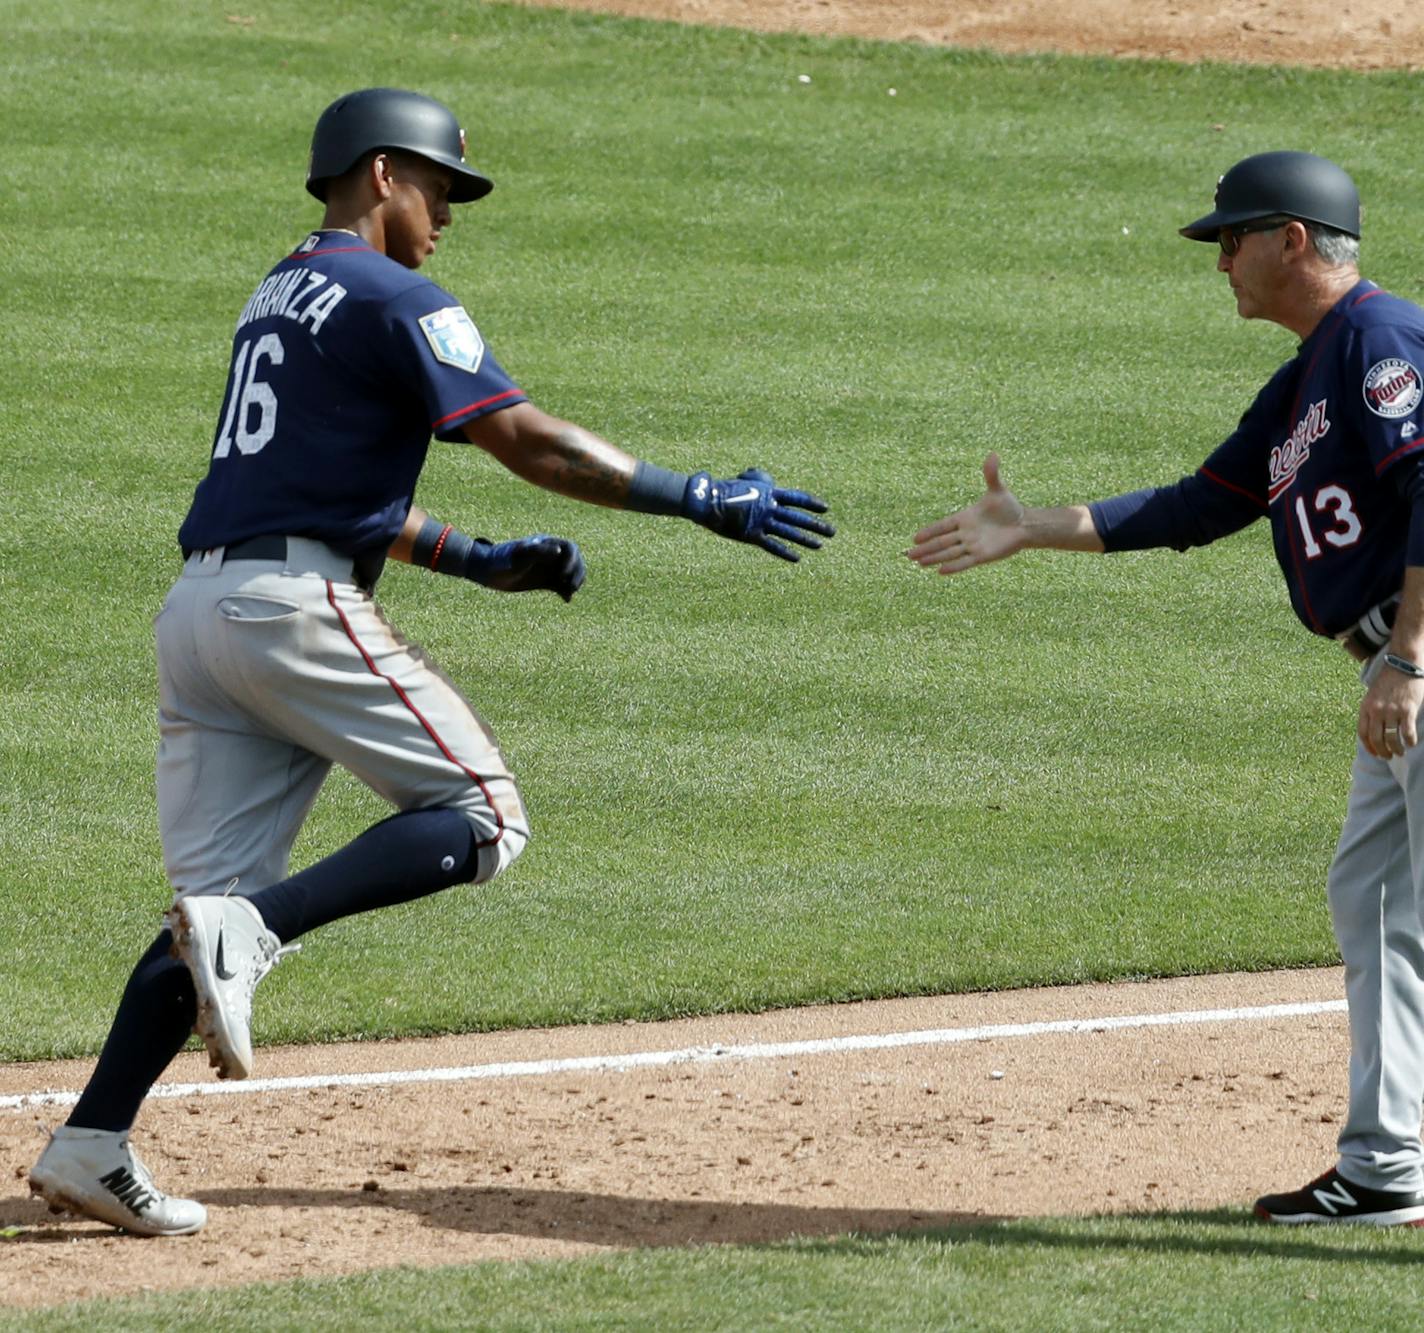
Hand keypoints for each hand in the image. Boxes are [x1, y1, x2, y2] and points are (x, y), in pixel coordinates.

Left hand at [463, 535, 585, 601]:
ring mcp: (547, 568)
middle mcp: (549, 555)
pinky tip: (566, 599)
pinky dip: (566, 592)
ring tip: (570, 592)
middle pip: (574, 561)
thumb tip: (559, 550)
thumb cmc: (500, 560)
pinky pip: (561, 585)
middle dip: (577, 572)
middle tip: (571, 586)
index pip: (569, 548)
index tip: (562, 574)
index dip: (572, 561)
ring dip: (574, 582)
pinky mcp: (544, 581)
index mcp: (545, 544)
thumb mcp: (518, 556)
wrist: (486, 571)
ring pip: (570, 573)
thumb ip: (537, 552)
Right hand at [681, 468, 833, 561]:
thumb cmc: (725, 488)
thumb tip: (770, 483)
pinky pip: (772, 545)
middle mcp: (770, 508)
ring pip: (789, 532)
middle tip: (832, 531)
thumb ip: (762, 480)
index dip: (812, 503)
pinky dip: (785, 552)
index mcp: (769, 493)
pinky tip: (797, 558)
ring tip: (820, 545)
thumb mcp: (746, 479)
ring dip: (806, 539)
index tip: (826, 508)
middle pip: (798, 517)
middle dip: (817, 525)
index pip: (797, 498)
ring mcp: (762, 522)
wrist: (708, 500)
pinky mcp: (752, 535)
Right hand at [907, 453, 1028, 574]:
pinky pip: (965, 562)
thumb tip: (993, 454)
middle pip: (941, 542)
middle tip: (909, 555)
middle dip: (926, 549)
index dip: (930, 531)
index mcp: (964, 518)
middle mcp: (965, 533)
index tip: (916, 538)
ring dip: (935, 558)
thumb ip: (991, 474)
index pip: (943, 525)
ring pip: (949, 553)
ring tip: (919, 563)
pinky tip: (940, 571)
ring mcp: (972, 545)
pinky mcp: (982, 556)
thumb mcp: (998, 490)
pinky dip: (953, 566)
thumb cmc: (1009, 508)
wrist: (1024, 524)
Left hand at [1360, 659, 1423, 758]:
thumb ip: (1372, 710)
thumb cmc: (1390, 679)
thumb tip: (1375, 728)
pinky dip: (1410, 741)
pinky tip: (1412, 743)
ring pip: (1392, 738)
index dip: (1369, 747)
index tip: (1375, 753)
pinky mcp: (1408, 709)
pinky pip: (1407, 732)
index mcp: (1366, 707)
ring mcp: (1392, 711)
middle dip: (1382, 752)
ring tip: (1401, 752)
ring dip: (1396, 749)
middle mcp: (1376, 710)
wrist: (1404, 662)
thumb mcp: (1373, 694)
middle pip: (1376, 739)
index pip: (1363, 733)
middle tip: (1389, 756)